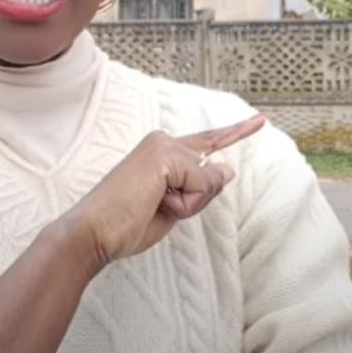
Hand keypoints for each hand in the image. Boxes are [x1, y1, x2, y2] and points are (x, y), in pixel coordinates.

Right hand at [64, 113, 265, 272]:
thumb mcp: (173, 210)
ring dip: (186, 206)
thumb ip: (200, 188)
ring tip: (152, 207)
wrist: (92, 232)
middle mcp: (163, 141)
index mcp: (161, 152)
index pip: (207, 143)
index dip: (235, 132)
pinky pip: (200, 186)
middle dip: (192, 202)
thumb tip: (227, 169)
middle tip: (155, 207)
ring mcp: (164, 145)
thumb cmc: (124, 225)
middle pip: (209, 175)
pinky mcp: (165, 154)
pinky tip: (156, 202)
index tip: (259, 119)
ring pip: (206, 182)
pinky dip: (185, 204)